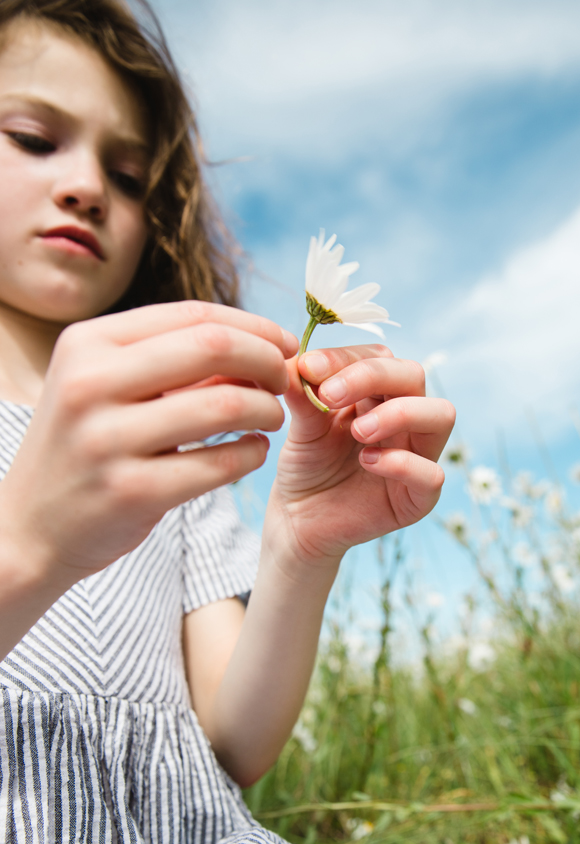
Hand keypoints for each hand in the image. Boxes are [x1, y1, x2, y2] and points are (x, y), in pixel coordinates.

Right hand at [0, 301, 296, 583]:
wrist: (31, 526)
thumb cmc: (85, 445)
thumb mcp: (104, 385)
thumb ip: (168, 361)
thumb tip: (257, 344)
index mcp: (88, 344)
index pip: (193, 317)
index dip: (253, 327)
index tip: (284, 344)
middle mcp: (91, 384)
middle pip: (213, 349)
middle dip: (266, 362)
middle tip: (283, 381)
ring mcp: (107, 440)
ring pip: (223, 407)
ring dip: (265, 411)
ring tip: (270, 419)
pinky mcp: (130, 492)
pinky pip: (218, 465)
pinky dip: (251, 454)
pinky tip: (253, 452)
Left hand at [267, 343, 454, 567]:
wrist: (297, 520)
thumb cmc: (306, 467)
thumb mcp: (301, 426)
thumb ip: (303, 395)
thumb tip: (295, 359)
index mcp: (378, 395)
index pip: (379, 358)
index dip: (346, 358)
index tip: (307, 368)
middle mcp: (405, 418)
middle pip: (414, 375)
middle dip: (372, 376)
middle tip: (329, 396)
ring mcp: (417, 456)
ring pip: (441, 415)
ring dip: (401, 412)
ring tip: (358, 432)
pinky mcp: (418, 497)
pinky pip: (432, 474)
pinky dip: (402, 463)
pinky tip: (367, 463)